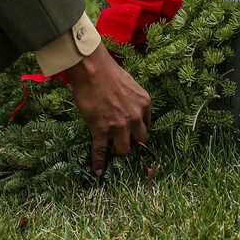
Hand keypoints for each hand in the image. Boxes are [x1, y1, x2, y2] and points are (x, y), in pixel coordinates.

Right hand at [68, 44, 150, 173]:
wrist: (92, 68)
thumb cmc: (109, 71)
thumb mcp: (131, 83)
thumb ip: (133, 98)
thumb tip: (128, 104)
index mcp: (144, 104)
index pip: (147, 124)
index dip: (138, 129)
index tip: (132, 132)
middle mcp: (135, 117)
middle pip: (140, 140)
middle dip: (132, 142)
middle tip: (123, 140)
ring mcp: (118, 126)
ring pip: (124, 149)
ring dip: (118, 150)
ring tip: (111, 148)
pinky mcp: (101, 130)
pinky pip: (101, 151)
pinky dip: (99, 162)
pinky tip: (98, 170)